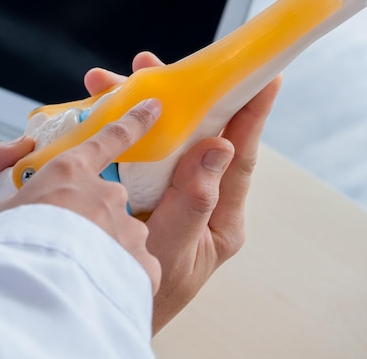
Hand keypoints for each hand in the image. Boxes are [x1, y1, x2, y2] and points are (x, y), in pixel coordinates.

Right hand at [0, 99, 163, 293]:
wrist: (35, 283)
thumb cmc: (13, 244)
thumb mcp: (3, 214)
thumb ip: (21, 205)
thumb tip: (16, 210)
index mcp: (73, 173)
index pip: (111, 138)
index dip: (135, 121)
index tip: (153, 107)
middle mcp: (108, 195)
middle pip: (108, 203)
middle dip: (93, 221)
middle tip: (68, 244)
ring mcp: (128, 228)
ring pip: (122, 237)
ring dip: (104, 250)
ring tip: (77, 273)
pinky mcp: (141, 263)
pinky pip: (133, 268)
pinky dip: (118, 277)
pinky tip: (96, 288)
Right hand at [85, 52, 280, 333]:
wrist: (111, 301)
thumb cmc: (152, 289)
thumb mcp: (174, 250)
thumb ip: (194, 201)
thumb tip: (220, 147)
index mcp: (222, 213)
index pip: (241, 157)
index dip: (253, 114)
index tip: (266, 76)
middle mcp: (202, 194)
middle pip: (198, 135)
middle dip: (182, 96)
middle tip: (151, 64)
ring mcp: (172, 190)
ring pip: (164, 137)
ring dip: (139, 107)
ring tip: (108, 85)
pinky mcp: (145, 188)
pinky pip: (139, 150)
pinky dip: (121, 128)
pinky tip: (101, 112)